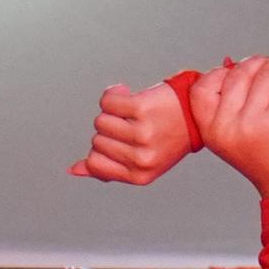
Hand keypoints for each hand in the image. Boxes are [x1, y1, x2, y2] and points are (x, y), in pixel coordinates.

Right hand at [74, 78, 193, 183]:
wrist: (195, 113)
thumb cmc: (166, 138)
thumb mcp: (140, 162)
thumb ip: (107, 169)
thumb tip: (74, 170)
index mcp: (140, 175)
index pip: (95, 163)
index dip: (101, 149)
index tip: (119, 141)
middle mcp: (142, 157)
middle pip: (96, 140)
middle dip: (110, 129)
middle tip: (134, 124)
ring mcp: (142, 134)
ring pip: (101, 121)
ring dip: (113, 111)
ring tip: (133, 111)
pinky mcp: (141, 109)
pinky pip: (107, 101)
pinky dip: (114, 93)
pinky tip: (128, 93)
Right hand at [190, 55, 268, 200]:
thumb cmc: (266, 161)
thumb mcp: (235, 137)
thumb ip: (231, 108)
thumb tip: (240, 67)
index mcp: (211, 130)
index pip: (202, 88)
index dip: (220, 73)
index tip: (237, 68)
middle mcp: (227, 126)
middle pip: (236, 76)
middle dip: (254, 63)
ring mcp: (252, 122)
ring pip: (263, 76)